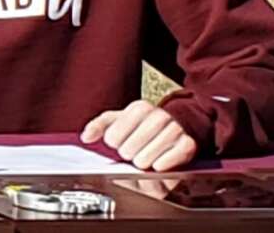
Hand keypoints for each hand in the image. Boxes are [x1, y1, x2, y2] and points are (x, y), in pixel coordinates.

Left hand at [80, 99, 196, 171]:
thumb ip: (99, 126)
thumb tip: (85, 137)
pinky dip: (160, 166)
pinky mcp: (188, 145)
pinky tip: (157, 162)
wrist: (179, 125)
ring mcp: (174, 130)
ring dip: (143, 162)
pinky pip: (166, 163)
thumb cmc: (143, 125)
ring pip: (146, 159)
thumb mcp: (119, 120)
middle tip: (132, 151)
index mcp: (139, 108)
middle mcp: (158, 116)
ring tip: (144, 157)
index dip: (113, 144)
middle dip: (128, 154)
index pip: (113, 136)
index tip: (118, 142)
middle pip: (129, 150)